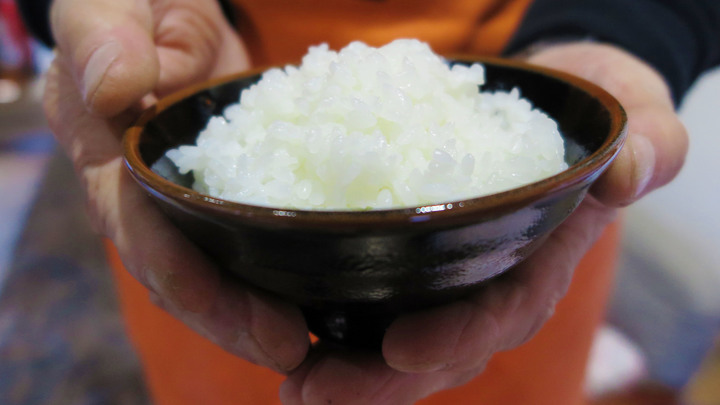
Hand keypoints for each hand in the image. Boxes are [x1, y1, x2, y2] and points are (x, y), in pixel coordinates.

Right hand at [44, 0, 309, 372]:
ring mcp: (189, 199)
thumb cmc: (138, 1)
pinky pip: (252, 235)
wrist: (171, 11)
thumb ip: (107, 37)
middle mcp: (144, 196)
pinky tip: (322, 291)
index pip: (142, 235)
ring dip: (258, 310)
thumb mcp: (113, 5)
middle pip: (185, 272)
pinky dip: (282, 268)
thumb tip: (116, 90)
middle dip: (233, 318)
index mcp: (107, 159)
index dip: (189, 282)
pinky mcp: (232, 189)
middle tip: (292, 347)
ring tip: (313, 340)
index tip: (246, 318)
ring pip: (218, 267)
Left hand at [279, 42, 687, 403]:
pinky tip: (293, 335)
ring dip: (351, 370)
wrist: (559, 103)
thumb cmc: (596, 113)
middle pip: (441, 347)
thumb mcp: (636, 118)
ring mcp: (455, 275)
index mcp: (543, 261)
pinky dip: (342, 324)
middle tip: (312, 392)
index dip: (457, 336)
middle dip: (381, 380)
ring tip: (295, 384)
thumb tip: (627, 174)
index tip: (401, 349)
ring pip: (404, 339)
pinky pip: (382, 298)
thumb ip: (647, 145)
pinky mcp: (421, 257)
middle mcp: (495, 281)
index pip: (504, 312)